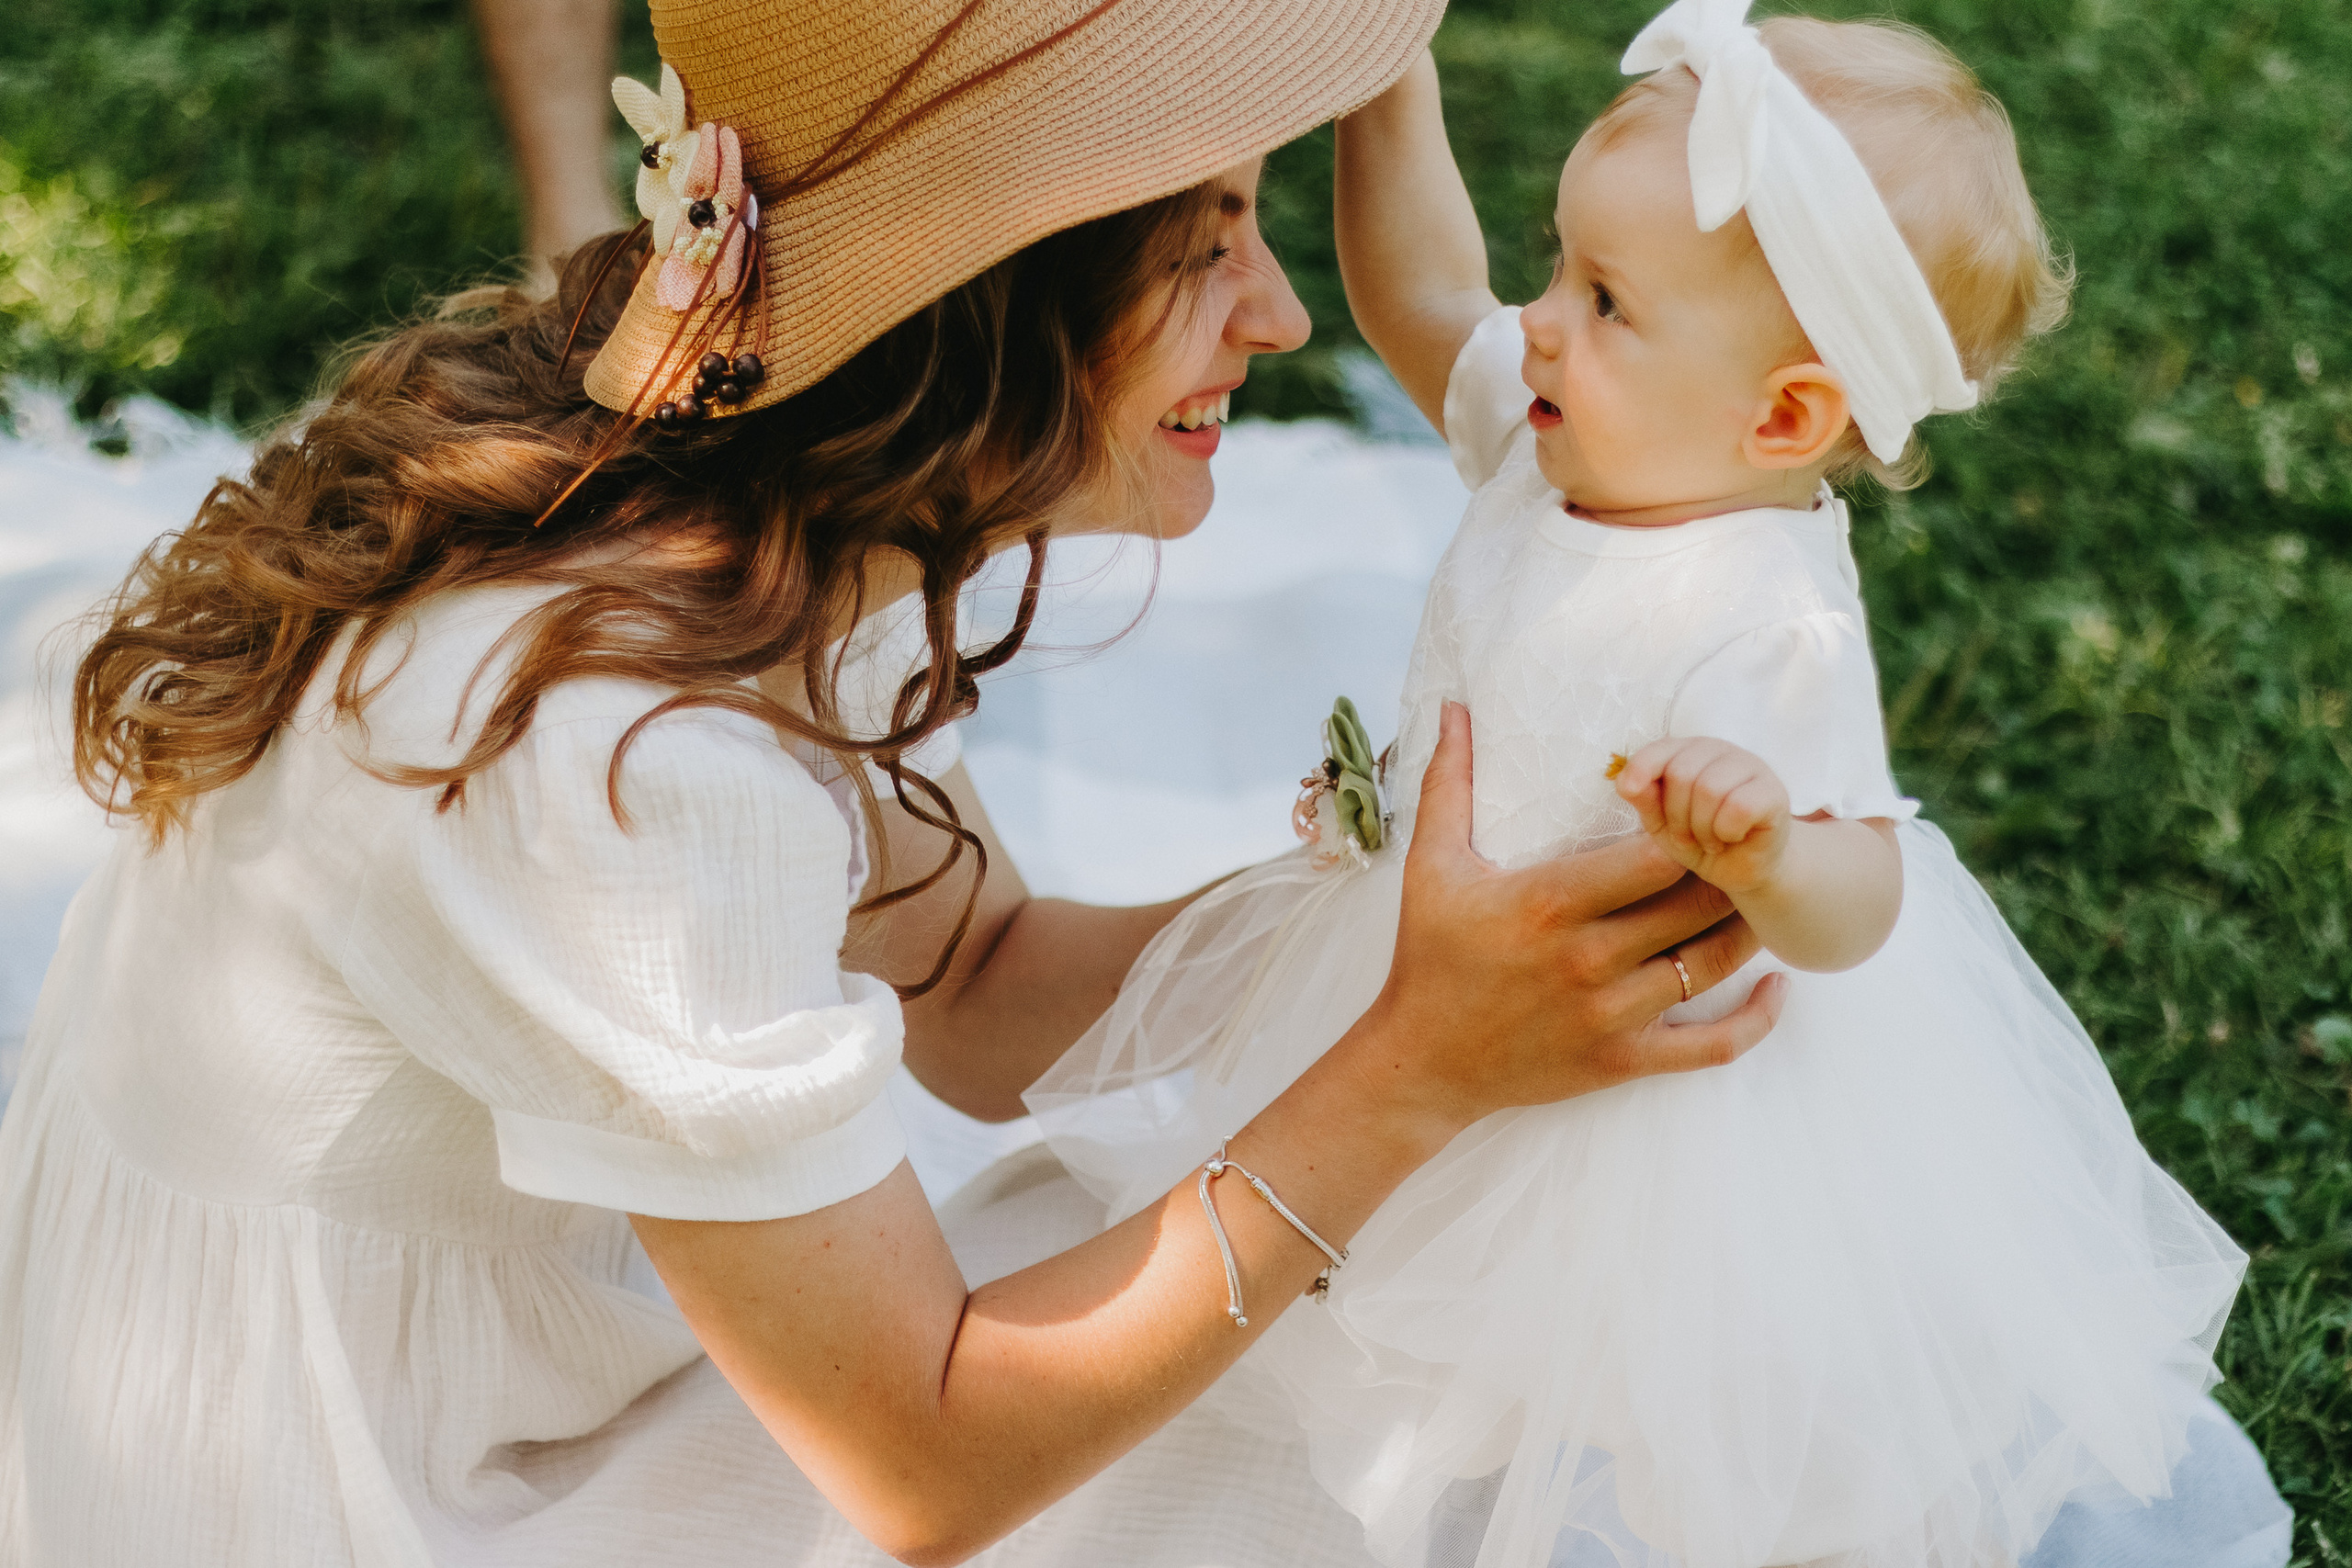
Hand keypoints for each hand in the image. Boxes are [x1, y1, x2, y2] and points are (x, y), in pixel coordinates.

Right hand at [1345, 705, 1782, 1138]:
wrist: (1422, 1061)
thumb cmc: (1430, 956)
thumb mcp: (1430, 865)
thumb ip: (1448, 782)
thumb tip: (1453, 708)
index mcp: (1551, 901)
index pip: (1656, 855)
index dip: (1692, 829)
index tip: (1701, 813)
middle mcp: (1589, 957)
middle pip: (1696, 903)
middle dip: (1730, 871)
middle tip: (1748, 848)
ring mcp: (1611, 1014)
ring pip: (1713, 964)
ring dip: (1748, 930)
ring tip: (1762, 898)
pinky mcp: (1623, 1060)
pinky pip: (1712, 1047)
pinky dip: (1757, 1021)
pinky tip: (1777, 989)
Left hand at [1613, 737, 1790, 894]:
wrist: (1743, 869)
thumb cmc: (1701, 839)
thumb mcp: (1661, 823)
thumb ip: (1645, 800)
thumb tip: (1626, 782)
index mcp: (1689, 751)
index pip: (1658, 749)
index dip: (1640, 770)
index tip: (1631, 792)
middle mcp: (1720, 750)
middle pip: (1682, 773)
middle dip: (1677, 816)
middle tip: (1689, 836)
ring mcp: (1751, 766)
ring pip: (1710, 789)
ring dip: (1703, 828)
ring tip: (1711, 840)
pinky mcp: (1774, 791)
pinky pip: (1739, 807)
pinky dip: (1727, 831)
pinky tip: (1732, 837)